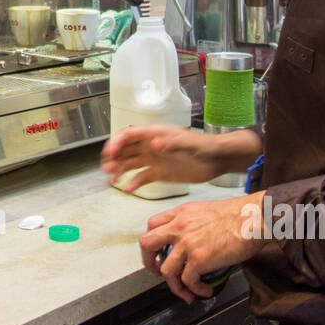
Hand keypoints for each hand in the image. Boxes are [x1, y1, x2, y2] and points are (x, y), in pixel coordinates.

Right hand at [100, 126, 260, 193]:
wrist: (217, 160)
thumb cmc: (205, 148)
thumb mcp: (189, 144)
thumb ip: (172, 143)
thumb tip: (154, 143)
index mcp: (156, 135)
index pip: (129, 135)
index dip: (117, 142)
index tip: (110, 153)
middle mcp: (151, 146)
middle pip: (126, 149)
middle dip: (114, 157)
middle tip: (106, 168)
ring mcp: (155, 159)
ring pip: (130, 163)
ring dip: (119, 170)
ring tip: (112, 180)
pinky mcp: (160, 173)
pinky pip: (142, 177)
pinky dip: (133, 183)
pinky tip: (128, 190)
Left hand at [139, 193, 265, 301]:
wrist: (254, 217)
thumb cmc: (239, 214)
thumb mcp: (207, 210)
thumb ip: (193, 223)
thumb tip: (192, 240)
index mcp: (181, 213)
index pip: (153, 225)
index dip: (152, 241)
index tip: (157, 252)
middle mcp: (180, 226)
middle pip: (147, 244)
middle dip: (149, 262)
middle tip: (157, 272)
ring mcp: (187, 243)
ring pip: (166, 270)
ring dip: (175, 285)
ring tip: (186, 291)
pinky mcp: (199, 258)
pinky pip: (188, 281)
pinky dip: (195, 290)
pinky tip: (204, 290)